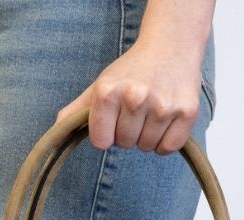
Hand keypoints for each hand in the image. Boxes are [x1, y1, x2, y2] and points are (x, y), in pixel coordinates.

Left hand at [56, 35, 203, 155]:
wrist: (171, 47)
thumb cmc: (133, 70)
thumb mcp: (100, 85)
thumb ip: (77, 111)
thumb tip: (57, 131)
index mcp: (109, 92)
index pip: (101, 142)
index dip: (107, 134)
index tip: (114, 118)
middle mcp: (135, 97)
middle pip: (125, 144)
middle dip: (129, 133)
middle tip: (136, 111)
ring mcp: (163, 106)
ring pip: (147, 147)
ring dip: (147, 136)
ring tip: (151, 112)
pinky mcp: (186, 113)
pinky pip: (168, 148)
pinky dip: (165, 142)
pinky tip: (165, 120)